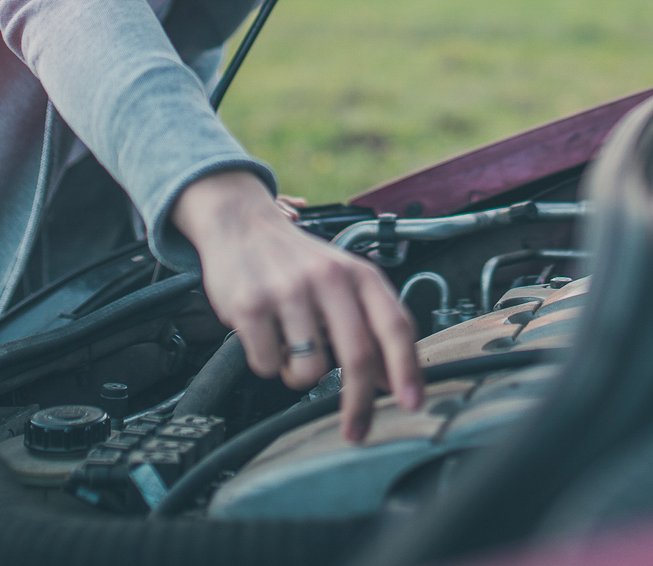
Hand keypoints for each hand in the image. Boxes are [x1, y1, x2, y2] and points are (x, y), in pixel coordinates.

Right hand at [173, 171, 420, 441]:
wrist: (240, 222)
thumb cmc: (296, 260)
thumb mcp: (342, 281)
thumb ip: (369, 325)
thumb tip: (391, 382)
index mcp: (358, 274)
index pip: (395, 325)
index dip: (408, 369)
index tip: (412, 404)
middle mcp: (328, 278)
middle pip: (358, 356)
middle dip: (359, 405)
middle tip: (357, 430)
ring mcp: (288, 291)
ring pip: (309, 370)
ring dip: (298, 374)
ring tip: (290, 348)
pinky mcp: (250, 305)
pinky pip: (267, 364)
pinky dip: (267, 362)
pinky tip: (264, 335)